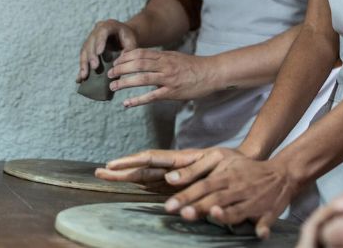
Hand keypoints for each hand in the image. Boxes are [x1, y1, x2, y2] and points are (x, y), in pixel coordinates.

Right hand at [77, 19, 138, 81]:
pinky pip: (83, 58)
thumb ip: (129, 50)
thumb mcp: (132, 42)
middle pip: (91, 42)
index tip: (99, 53)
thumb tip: (118, 63)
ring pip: (84, 50)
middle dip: (92, 55)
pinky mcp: (87, 48)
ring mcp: (90, 39)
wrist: (124, 36)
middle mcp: (97, 30)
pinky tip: (80, 78)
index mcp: (109, 25)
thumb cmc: (129, 39)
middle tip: (94, 67)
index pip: (103, 32)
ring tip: (84, 76)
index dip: (100, 42)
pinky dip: (82, 68)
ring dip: (84, 64)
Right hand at [94, 147, 229, 191]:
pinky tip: (128, 183)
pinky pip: (156, 183)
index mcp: (180, 158)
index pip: (151, 158)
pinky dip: (140, 183)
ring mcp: (174, 174)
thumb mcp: (212, 165)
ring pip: (146, 175)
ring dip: (126, 175)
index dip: (130, 161)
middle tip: (99, 172)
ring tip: (106, 175)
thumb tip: (168, 179)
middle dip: (121, 169)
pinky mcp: (179, 183)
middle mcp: (173, 165)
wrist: (243, 163)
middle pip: (143, 166)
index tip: (112, 164)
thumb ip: (191, 173)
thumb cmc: (228, 163)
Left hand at [108, 49, 218, 106]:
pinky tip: (127, 104)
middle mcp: (165, 65)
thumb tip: (144, 59)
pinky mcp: (172, 92)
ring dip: (125, 82)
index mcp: (165, 56)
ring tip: (113, 86)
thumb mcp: (176, 57)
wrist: (212, 73)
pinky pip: (152, 97)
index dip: (126, 57)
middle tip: (109, 73)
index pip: (141, 53)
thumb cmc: (194, 66)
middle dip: (121, 68)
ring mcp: (168, 79)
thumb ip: (161, 58)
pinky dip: (137, 100)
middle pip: (138, 64)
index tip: (115, 62)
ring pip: (142, 78)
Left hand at [165, 154, 302, 238]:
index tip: (170, 205)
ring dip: (227, 214)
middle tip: (183, 213)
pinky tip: (260, 233)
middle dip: (200, 206)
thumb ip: (198, 170)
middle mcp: (239, 188)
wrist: (282, 173)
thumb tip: (169, 179)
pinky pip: (266, 220)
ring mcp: (253, 200)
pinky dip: (263, 227)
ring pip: (238, 209)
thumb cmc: (246, 170)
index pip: (203, 185)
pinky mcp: (269, 211)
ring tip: (215, 215)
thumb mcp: (224, 162)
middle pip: (216, 198)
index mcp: (227, 176)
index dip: (187, 194)